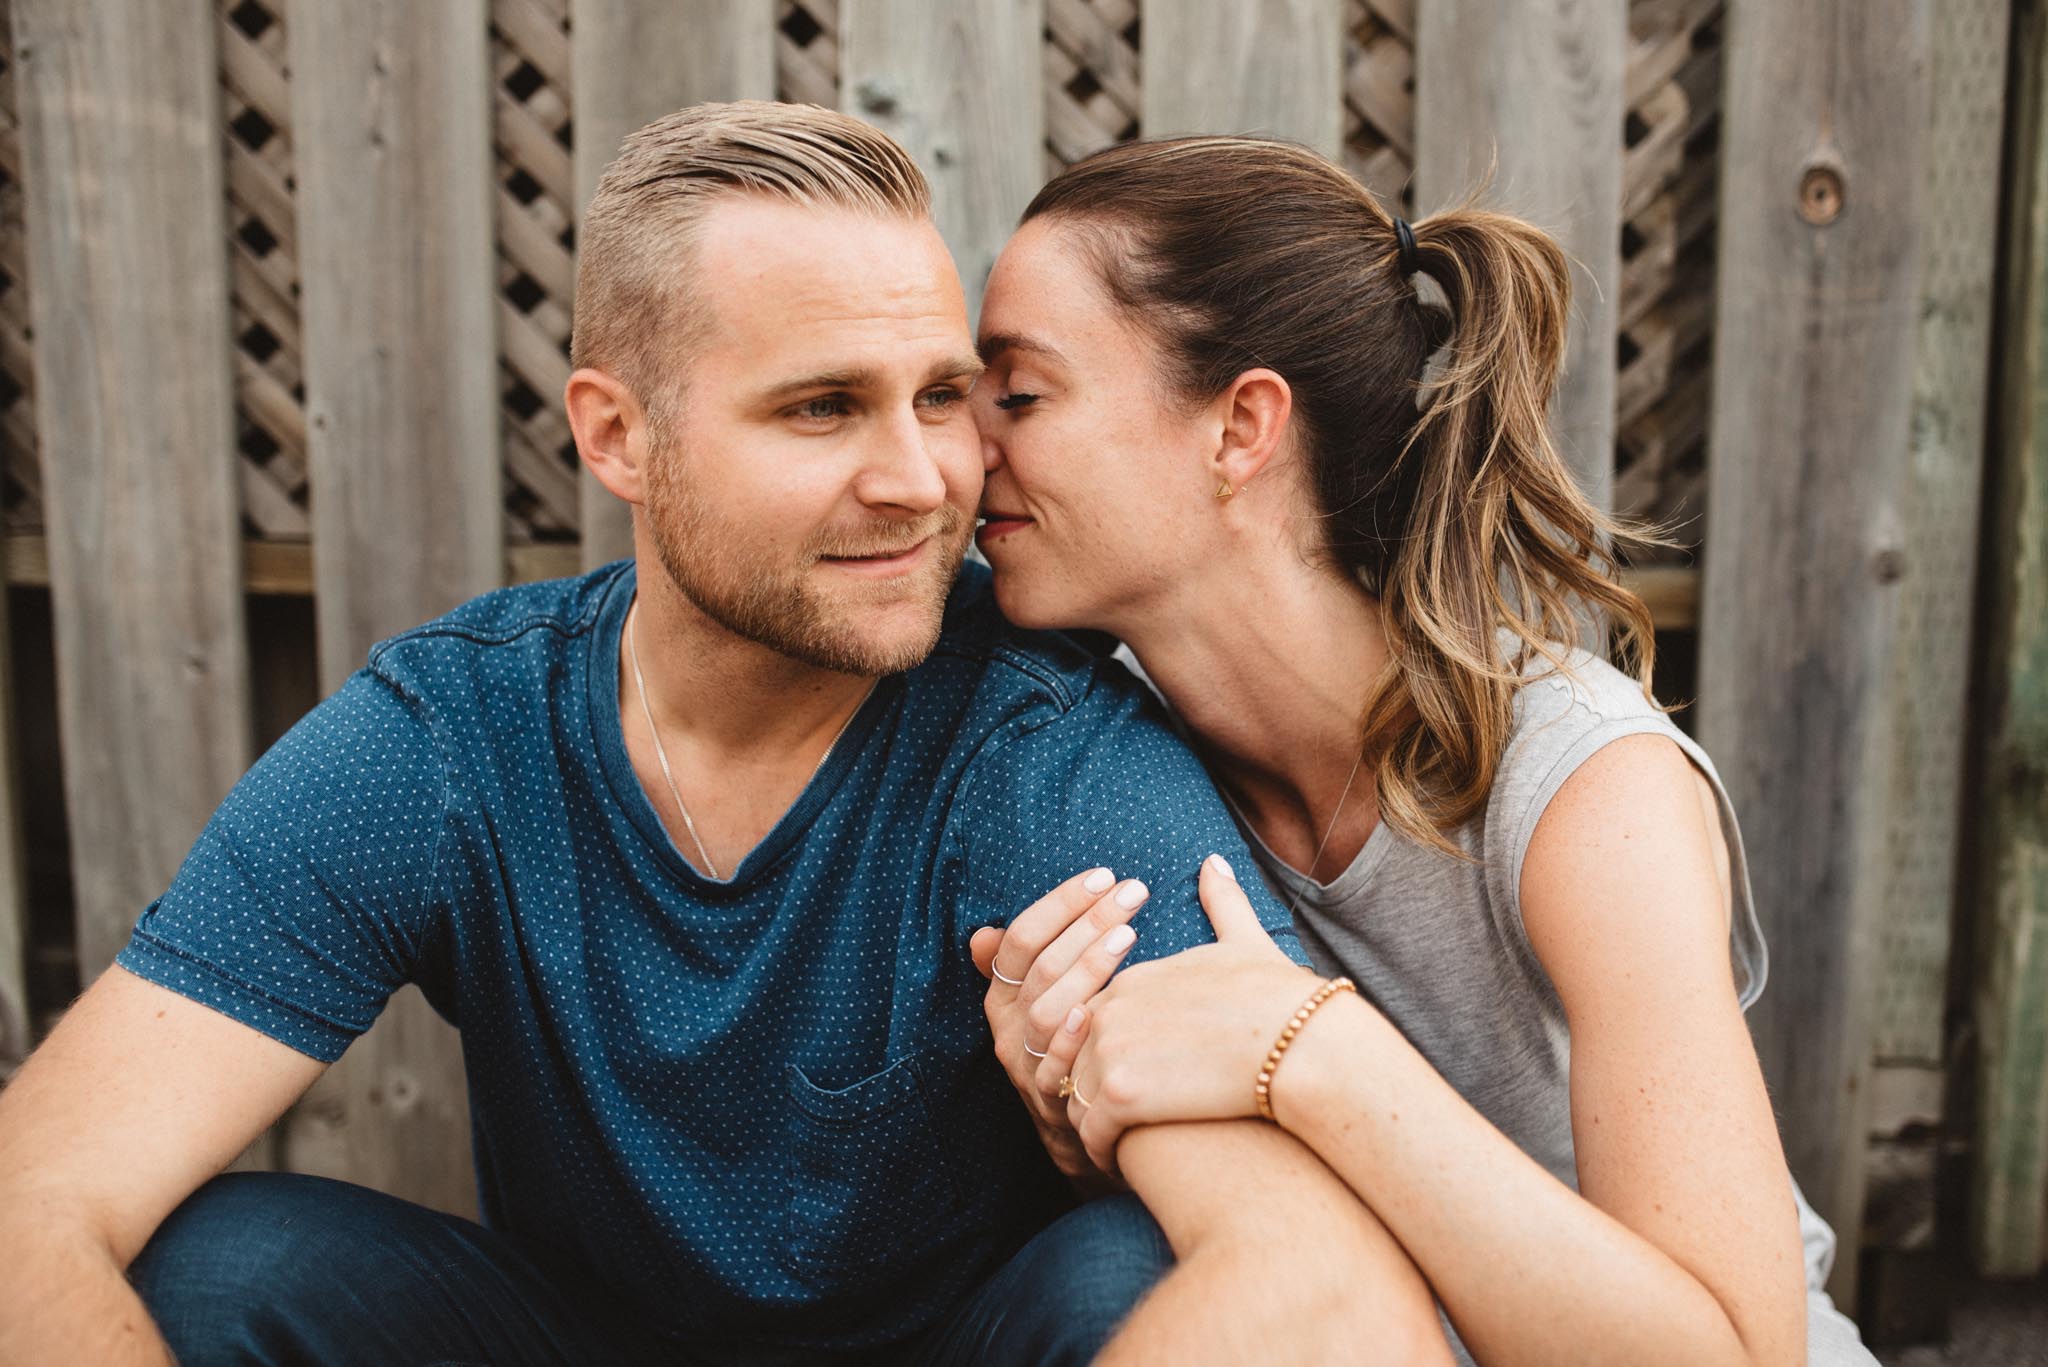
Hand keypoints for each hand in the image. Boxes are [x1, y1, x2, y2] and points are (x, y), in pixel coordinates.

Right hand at [969, 867, 1150, 1192]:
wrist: (1089, 1131)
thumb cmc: (1078, 1048)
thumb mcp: (1043, 1005)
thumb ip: (1027, 966)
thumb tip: (981, 933)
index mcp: (1003, 996)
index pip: (1022, 937)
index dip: (1061, 903)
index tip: (1105, 875)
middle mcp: (1008, 1029)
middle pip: (1041, 966)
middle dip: (1087, 922)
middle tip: (1134, 891)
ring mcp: (1028, 1067)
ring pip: (1046, 1010)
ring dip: (1085, 969)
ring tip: (1129, 934)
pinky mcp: (1052, 1103)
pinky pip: (1055, 1068)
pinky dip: (1072, 1037)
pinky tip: (1099, 1008)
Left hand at [1065, 854, 1331, 1173]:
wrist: (1305, 1045)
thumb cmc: (1284, 999)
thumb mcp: (1246, 942)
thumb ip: (1222, 903)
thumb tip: (1214, 861)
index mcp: (1131, 977)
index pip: (1093, 1021)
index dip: (1109, 1053)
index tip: (1130, 1079)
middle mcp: (1109, 1008)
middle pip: (1075, 1060)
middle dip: (1087, 1091)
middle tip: (1108, 1122)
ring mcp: (1109, 1050)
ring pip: (1075, 1100)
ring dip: (1090, 1125)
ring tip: (1115, 1148)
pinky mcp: (1119, 1096)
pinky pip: (1089, 1135)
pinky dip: (1101, 1153)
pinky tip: (1122, 1165)